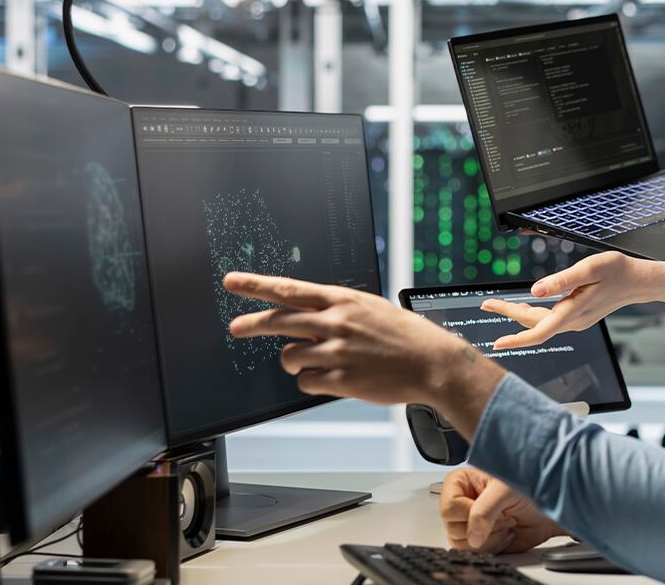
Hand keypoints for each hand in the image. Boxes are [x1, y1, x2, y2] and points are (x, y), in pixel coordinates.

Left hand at [225, 273, 503, 416]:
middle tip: (236, 328)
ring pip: (290, 356)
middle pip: (279, 322)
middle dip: (252, 325)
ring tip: (317, 361)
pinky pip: (306, 382)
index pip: (290, 290)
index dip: (257, 285)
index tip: (232, 282)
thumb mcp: (369, 308)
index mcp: (343, 300)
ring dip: (296, 360)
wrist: (432, 362)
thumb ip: (336, 310)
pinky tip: (333, 377)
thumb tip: (304, 320)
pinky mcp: (340, 380)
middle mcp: (336, 322)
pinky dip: (313, 381)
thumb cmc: (404, 335)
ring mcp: (336, 351)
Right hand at [439, 469, 564, 552]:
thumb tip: (473, 535)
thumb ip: (485, 510)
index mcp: (461, 482)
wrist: (548, 506)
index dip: (469, 513)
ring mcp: (471, 522)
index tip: (491, 510)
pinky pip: (475, 553)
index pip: (449, 507)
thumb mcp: (505, 489)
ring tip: (505, 523)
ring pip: (461, 543)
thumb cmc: (529, 484)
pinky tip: (506, 534)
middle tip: (503, 516)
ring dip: (489, 538)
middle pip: (452, 528)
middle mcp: (462, 502)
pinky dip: (494, 547)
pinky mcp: (480, 539)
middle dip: (483, 526)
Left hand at [481, 251, 651, 349]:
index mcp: (572, 312)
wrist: (638, 281)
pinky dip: (534, 315)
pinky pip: (550, 320)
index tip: (497, 343)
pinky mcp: (578, 317)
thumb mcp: (588, 268)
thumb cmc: (616, 271)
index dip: (516, 339)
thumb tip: (534, 291)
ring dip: (520, 315)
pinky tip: (526, 305)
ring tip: (499, 305)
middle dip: (508, 315)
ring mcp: (576, 322)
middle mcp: (573, 322)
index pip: (538, 332)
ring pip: (541, 323)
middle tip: (486, 304)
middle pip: (534, 325)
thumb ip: (561, 280)